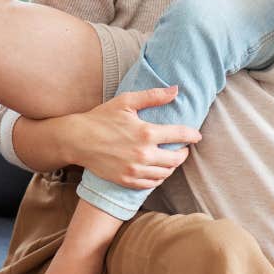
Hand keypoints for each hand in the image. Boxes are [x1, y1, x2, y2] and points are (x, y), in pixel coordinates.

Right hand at [63, 86, 202, 189]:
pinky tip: (158, 170)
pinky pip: (151, 183)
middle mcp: (143, 154)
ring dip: (172, 166)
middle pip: (176, 159)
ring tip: (171, 158)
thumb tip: (176, 90)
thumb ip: (153, 96)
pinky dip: (159, 177)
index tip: (196, 135)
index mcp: (146, 133)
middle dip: (184, 153)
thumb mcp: (127, 101)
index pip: (180, 135)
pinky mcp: (126, 180)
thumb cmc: (101, 117)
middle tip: (184, 148)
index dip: (192, 135)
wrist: (77, 139)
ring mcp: (134, 170)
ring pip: (165, 173)